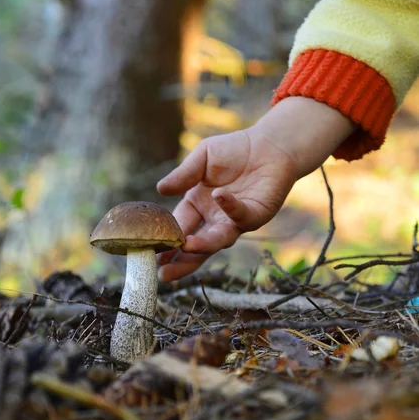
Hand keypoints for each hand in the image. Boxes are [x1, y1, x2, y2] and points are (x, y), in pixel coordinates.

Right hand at [156, 127, 297, 280]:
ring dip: (203, 245)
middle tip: (163, 274)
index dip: (166, 240)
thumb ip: (184, 174)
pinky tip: (218, 196)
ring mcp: (235, 220)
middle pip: (196, 245)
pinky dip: (229, 207)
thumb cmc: (234, 150)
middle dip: (180, 260)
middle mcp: (215, 218)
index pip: (178, 226)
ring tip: (187, 247)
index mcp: (198, 205)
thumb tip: (160, 189)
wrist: (269, 145)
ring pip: (218, 239)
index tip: (149, 252)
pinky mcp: (256, 214)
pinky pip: (240, 215)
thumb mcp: (203, 157)